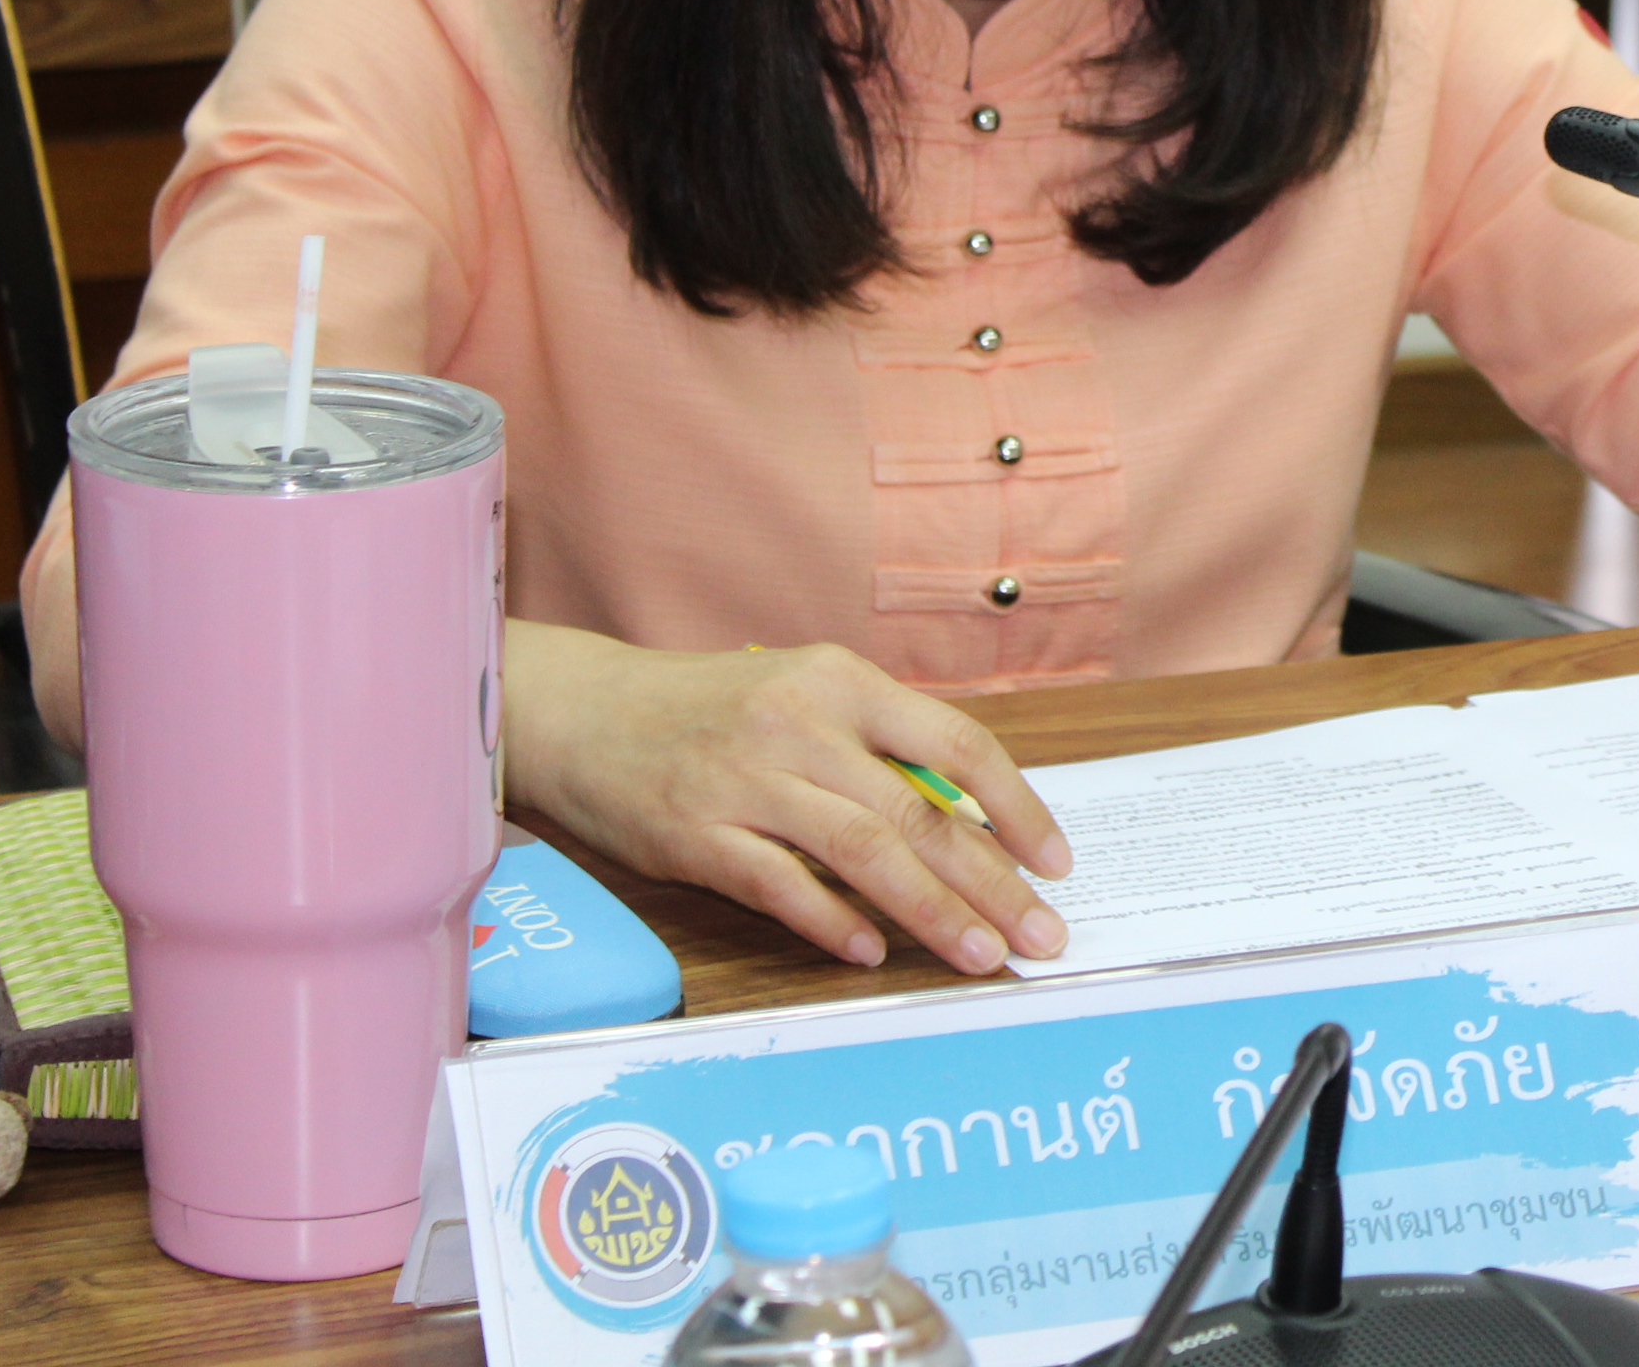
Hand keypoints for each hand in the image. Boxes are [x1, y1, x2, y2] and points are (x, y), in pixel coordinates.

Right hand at [507, 624, 1074, 971]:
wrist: (583, 711)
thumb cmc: (711, 710)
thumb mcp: (804, 696)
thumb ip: (877, 750)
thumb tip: (971, 824)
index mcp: (842, 682)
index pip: (956, 745)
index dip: (1016, 807)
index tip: (1055, 862)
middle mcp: (801, 725)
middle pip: (919, 812)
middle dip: (993, 882)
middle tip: (1041, 936)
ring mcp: (746, 780)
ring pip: (862, 851)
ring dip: (931, 912)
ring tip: (981, 956)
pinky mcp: (695, 834)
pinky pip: (778, 885)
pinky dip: (830, 922)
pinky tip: (871, 955)